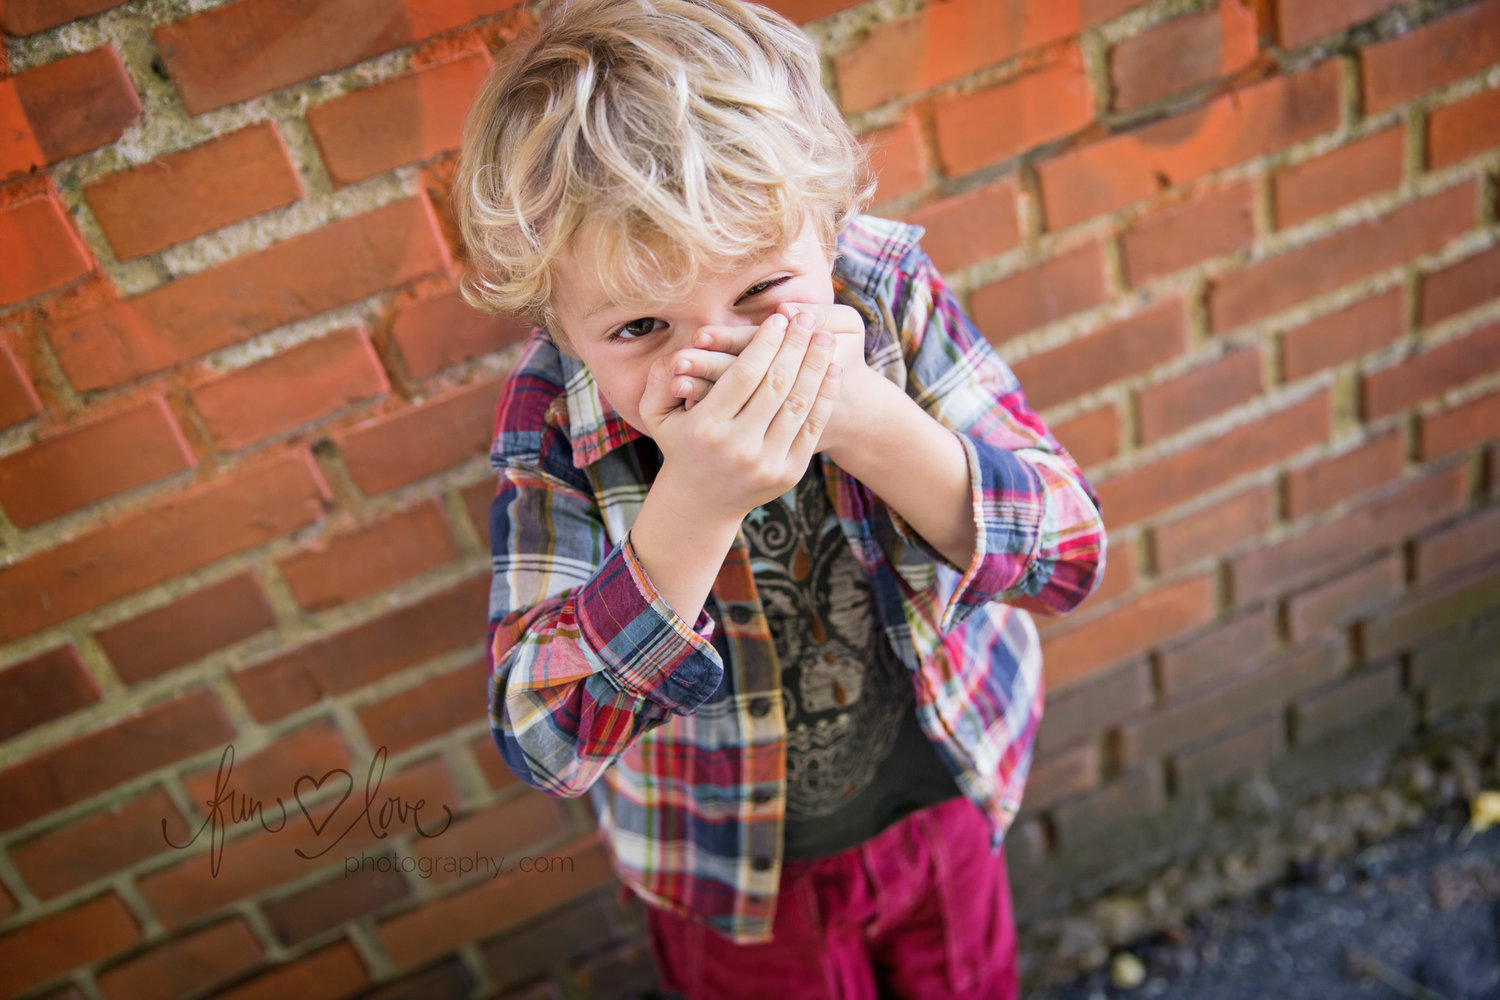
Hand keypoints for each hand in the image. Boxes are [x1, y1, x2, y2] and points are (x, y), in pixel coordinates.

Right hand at [637, 312, 842, 521]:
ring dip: (815, 366)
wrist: (701, 504)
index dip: (764, 343)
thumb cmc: (681, 445)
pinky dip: (825, 397)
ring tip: (826, 337)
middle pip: (775, 385)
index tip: (778, 318)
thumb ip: (658, 381)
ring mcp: (766, 463)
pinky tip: (833, 370)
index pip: (743, 375)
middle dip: (794, 346)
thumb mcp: (657, 416)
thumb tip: (675, 355)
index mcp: (706, 427)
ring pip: (797, 404)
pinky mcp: (788, 474)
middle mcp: (738, 446)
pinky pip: (812, 428)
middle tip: (807, 318)